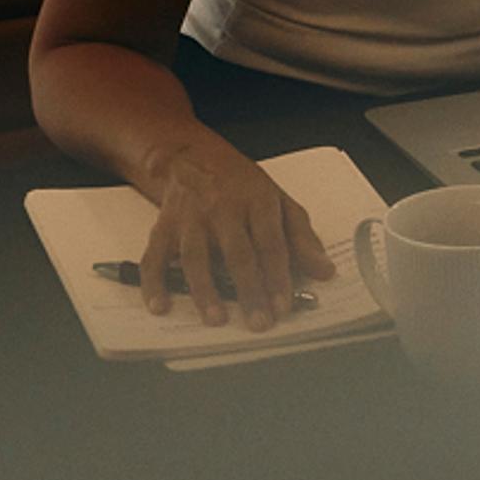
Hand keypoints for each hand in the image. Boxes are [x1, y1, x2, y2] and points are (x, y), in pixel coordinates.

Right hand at [132, 130, 332, 330]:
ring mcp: (191, 218)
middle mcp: (223, 208)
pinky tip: (160, 305)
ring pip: (196, 256)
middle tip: (259, 322)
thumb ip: (302, 239)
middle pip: (238, 254)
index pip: (271, 243)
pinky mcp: (164, 226)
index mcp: (257, 201)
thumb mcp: (280, 202)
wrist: (194, 157)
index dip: (279, 277)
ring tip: (216, 319)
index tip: (283, 306)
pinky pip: (155, 257)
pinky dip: (154, 283)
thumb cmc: (241, 185)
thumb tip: (325, 271)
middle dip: (249, 290)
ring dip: (205, 290)